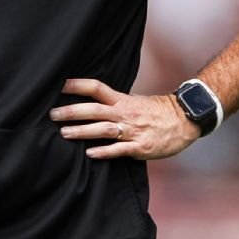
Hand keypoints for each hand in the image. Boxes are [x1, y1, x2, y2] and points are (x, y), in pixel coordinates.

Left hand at [49, 78, 199, 159]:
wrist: (185, 120)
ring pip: (103, 129)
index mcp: (123, 100)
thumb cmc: (158, 111)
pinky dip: (104, 152)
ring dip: (82, 131)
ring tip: (64, 133)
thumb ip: (116, 103)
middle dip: (72, 112)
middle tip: (52, 114)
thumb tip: (95, 103)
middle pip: (94, 109)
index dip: (78, 85)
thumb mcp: (136, 101)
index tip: (59, 84)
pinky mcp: (140, 147)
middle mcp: (125, 113)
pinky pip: (119, 149)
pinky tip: (90, 154)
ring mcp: (132, 130)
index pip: (96, 88)